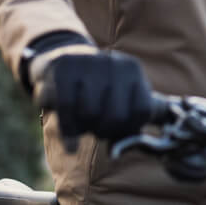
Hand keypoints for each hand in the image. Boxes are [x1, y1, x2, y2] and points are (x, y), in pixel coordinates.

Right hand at [34, 49, 152, 140]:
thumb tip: (140, 142)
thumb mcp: (122, 95)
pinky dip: (68, 132)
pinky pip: (68, 109)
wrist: (63, 59)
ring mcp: (88, 63)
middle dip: (105, 131)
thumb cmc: (97, 89)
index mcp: (132, 69)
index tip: (119, 129)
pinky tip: (71, 146)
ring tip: (83, 119)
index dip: (131, 128)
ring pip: (90, 114)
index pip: (142, 111)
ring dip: (84, 127)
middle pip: (116, 116)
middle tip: (98, 128)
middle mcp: (114, 62)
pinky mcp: (64, 69)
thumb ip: (134, 119)